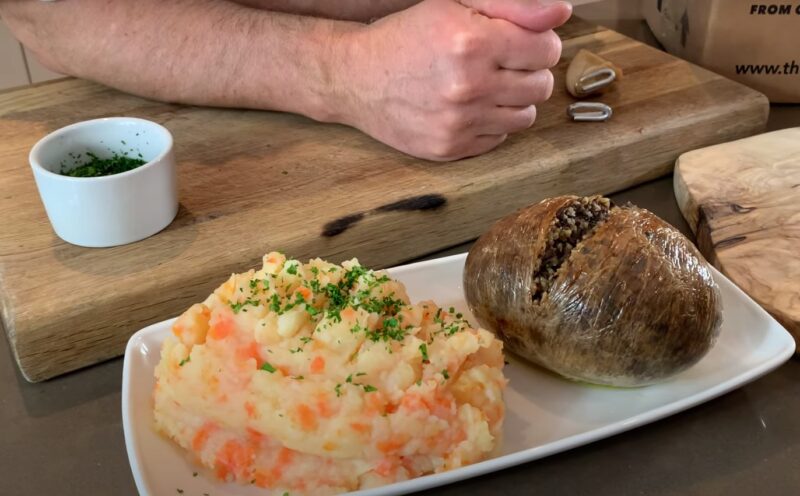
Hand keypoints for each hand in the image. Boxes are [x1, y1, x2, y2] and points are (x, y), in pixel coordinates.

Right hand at [334, 0, 571, 160]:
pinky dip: (491, 123)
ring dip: (514, 100)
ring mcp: (460, 122)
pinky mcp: (451, 148)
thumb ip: (511, 5)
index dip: (540, 43)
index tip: (523, 42)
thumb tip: (560, 11)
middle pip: (540, 85)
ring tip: (488, 86)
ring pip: (525, 116)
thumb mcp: (453, 4)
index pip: (546, 49)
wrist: (356, 78)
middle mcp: (468, 86)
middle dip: (529, 71)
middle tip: (503, 63)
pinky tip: (469, 107)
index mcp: (472, 42)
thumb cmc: (406, 36)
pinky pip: (499, 139)